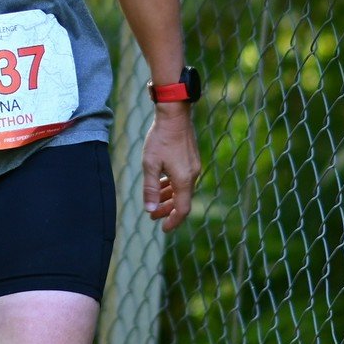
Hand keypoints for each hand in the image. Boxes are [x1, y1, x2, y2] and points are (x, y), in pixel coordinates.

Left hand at [141, 104, 200, 231]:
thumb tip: (150, 210)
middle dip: (167, 210)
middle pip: (182, 200)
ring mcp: (193, 166)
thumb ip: (150, 189)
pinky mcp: (191, 159)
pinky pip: (183, 179)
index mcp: (184, 179)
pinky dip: (172, 185)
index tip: (163, 228)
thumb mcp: (150, 165)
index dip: (173, 221)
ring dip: (169, 197)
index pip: (183, 209)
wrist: (174, 114)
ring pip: (182, 189)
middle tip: (152, 215)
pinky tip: (161, 183)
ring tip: (155, 202)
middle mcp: (193, 175)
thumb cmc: (160, 138)